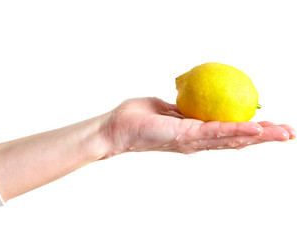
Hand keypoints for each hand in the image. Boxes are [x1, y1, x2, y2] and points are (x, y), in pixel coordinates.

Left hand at [104, 97, 295, 154]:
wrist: (117, 127)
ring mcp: (192, 140)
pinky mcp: (184, 137)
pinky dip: (236, 131)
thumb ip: (183, 109)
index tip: (270, 126)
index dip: (249, 131)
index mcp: (194, 133)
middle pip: (235, 140)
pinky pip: (214, 132)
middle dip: (263, 138)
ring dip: (258, 136)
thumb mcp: (166, 108)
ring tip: (283, 133)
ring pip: (231, 139)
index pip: (227, 133)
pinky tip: (255, 129)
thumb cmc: (138, 118)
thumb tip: (193, 103)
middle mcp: (196, 141)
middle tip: (289, 134)